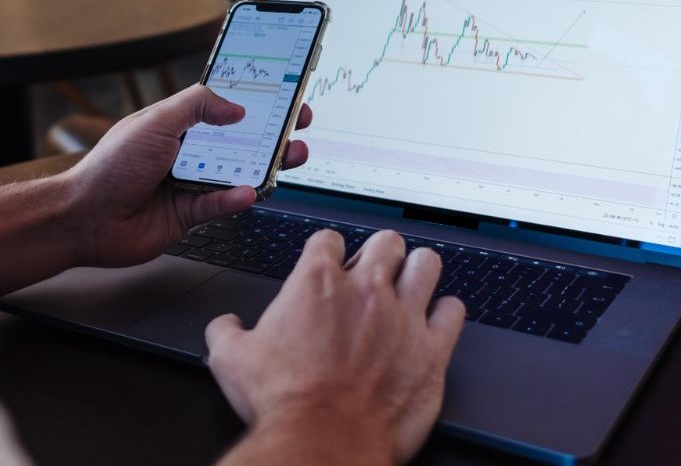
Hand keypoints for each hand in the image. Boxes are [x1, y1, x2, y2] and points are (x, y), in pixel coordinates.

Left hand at [63, 84, 311, 268]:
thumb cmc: (110, 167)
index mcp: (176, 124)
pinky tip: (248, 192)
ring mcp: (188, 184)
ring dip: (265, 165)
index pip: (222, 106)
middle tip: (299, 125)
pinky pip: (220, 206)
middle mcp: (185, 152)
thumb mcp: (156, 121)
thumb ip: (197, 106)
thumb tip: (235, 108)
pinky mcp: (188, 215)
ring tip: (290, 157)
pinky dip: (236, 199)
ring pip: (237, 173)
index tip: (283, 94)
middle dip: (272, 133)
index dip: (253, 100)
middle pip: (238, 140)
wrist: (85, 218)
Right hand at [206, 230, 465, 465]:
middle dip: (380, 252)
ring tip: (410, 285)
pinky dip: (446, 313)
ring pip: (427, 263)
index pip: (330, 239)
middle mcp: (366, 290)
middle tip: (373, 272)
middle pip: (386, 241)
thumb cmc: (284, 402)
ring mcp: (404, 316)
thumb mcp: (231, 360)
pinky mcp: (433, 350)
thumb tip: (226, 327)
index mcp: (317, 282)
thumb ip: (227, 332)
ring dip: (418, 271)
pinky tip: (435, 322)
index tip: (329, 263)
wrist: (322, 441)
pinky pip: (454, 311)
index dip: (328, 250)